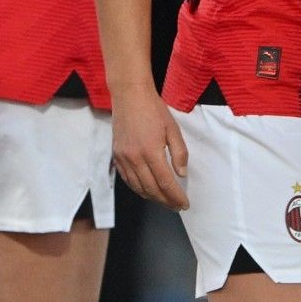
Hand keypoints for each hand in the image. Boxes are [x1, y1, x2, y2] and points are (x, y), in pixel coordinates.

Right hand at [110, 84, 189, 209]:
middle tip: (177, 206)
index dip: (176, 197)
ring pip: (138, 187)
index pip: (165, 183)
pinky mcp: (116, 156)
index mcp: (151, 151)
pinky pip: (127, 179)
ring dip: (152, 197)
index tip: (184, 204)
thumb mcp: (173, 129)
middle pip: (151, 189)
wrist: (129, 95)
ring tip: (164, 201)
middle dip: (165, 201)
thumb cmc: (154, 109)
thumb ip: (179, 153)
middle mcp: (135, 158)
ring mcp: (123, 158)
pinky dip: (138, 188)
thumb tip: (181, 174)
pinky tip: (147, 190)